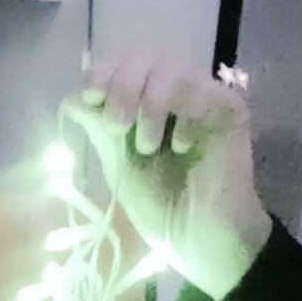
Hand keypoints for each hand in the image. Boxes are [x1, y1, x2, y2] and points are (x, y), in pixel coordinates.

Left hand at [67, 59, 271, 300]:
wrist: (200, 242)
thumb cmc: (161, 211)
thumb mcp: (120, 168)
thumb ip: (101, 131)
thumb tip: (73, 96)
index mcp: (143, 107)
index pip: (120, 68)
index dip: (101, 73)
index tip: (89, 97)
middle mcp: (172, 97)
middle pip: (142, 58)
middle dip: (122, 86)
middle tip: (117, 124)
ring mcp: (201, 100)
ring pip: (169, 68)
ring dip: (151, 104)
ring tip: (148, 146)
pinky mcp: (228, 109)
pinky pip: (200, 88)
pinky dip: (185, 116)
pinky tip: (182, 147)